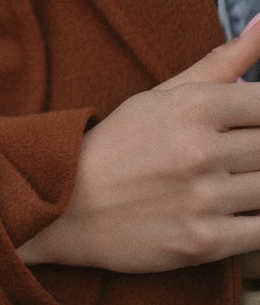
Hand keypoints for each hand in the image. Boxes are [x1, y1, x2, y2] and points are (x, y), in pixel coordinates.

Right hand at [18, 19, 259, 272]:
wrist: (64, 206)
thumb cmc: (119, 145)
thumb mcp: (162, 95)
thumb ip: (222, 62)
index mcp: (194, 105)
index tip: (246, 125)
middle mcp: (201, 149)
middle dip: (255, 151)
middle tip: (226, 156)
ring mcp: (204, 198)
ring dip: (253, 185)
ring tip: (226, 181)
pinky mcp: (204, 242)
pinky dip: (254, 221)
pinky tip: (233, 212)